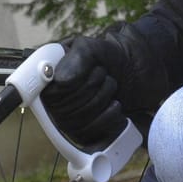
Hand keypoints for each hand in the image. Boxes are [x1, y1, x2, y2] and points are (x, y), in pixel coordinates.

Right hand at [45, 35, 130, 151]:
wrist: (134, 71)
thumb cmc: (110, 57)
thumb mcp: (93, 47)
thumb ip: (77, 58)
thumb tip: (61, 81)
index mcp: (48, 76)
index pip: (50, 92)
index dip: (74, 84)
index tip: (93, 69)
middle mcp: (52, 99)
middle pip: (65, 107)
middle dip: (94, 87)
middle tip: (104, 74)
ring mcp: (65, 118)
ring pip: (78, 121)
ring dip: (103, 100)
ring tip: (110, 86)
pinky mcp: (81, 132)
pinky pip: (89, 134)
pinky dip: (108, 118)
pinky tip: (114, 105)